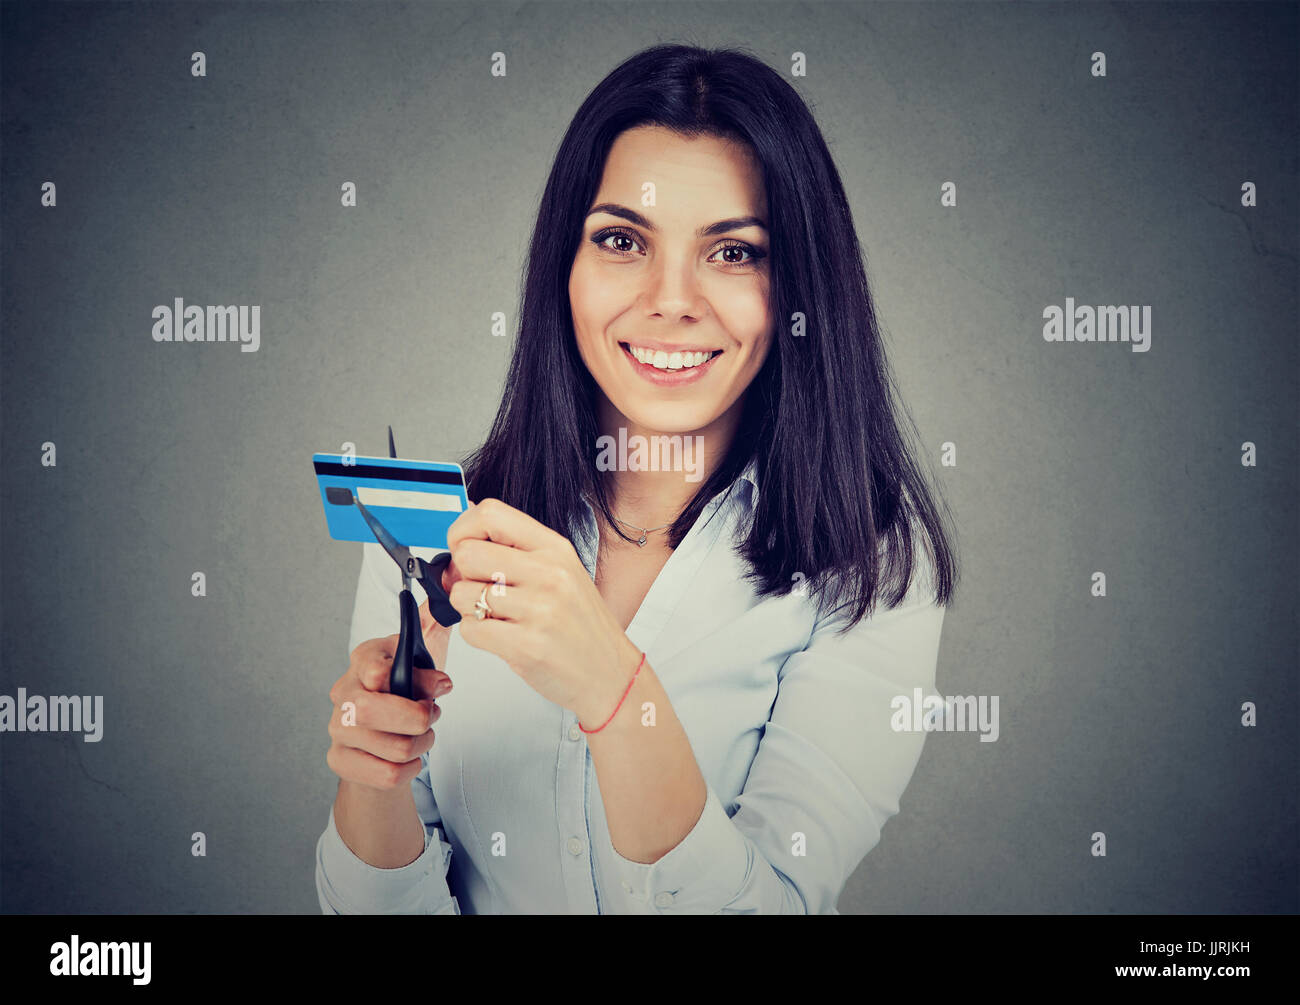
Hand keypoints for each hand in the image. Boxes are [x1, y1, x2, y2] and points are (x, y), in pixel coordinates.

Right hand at [325, 629, 453, 790]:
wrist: (381, 724)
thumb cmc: (402, 690)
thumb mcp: (419, 672)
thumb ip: (428, 675)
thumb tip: (440, 684)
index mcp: (364, 660)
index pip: (375, 670)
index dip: (397, 680)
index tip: (422, 690)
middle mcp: (343, 693)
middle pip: (371, 712)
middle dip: (417, 719)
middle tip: (431, 716)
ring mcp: (337, 727)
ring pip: (395, 749)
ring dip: (422, 744)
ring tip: (422, 736)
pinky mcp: (339, 759)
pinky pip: (389, 775)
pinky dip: (410, 768)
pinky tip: (407, 757)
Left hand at [442, 497, 641, 725]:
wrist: (610, 672)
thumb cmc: (582, 625)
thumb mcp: (562, 572)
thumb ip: (517, 551)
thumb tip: (463, 540)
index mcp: (555, 548)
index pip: (489, 515)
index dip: (463, 531)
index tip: (464, 548)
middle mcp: (549, 573)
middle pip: (467, 554)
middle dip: (462, 575)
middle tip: (480, 588)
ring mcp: (539, 609)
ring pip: (462, 594)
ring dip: (470, 608)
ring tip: (497, 616)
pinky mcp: (526, 645)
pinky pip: (470, 630)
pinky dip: (477, 634)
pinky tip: (502, 636)